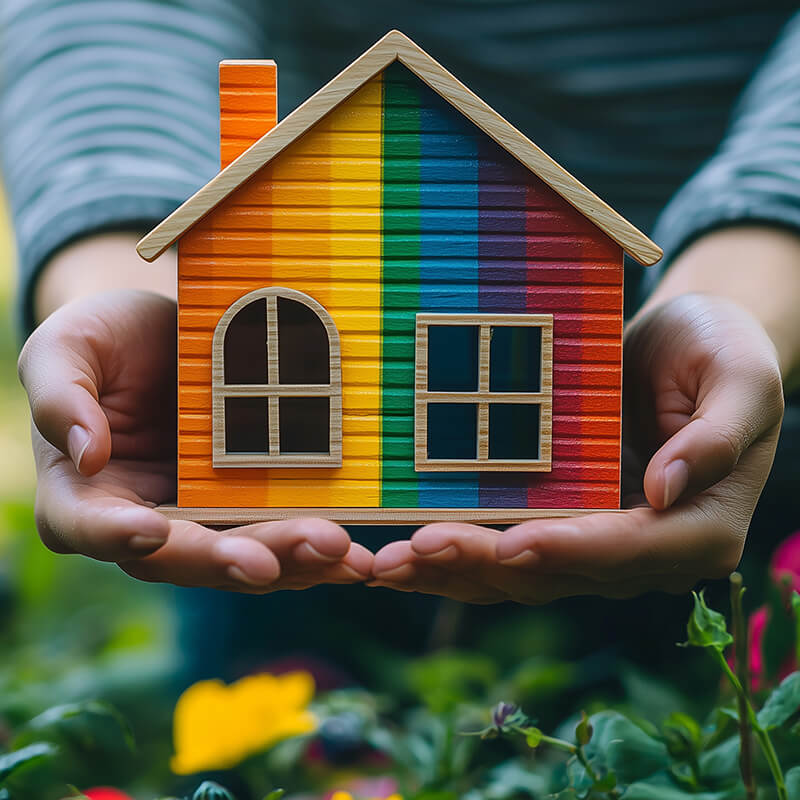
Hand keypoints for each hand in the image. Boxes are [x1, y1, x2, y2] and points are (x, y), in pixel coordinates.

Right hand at [18, 290, 371, 591]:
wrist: (166, 332)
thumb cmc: (106, 339)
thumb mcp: (68, 346)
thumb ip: (60, 394)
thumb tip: (86, 454)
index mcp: (82, 490)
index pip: (85, 525)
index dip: (114, 534)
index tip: (152, 531)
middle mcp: (141, 518)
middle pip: (179, 557)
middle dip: (228, 560)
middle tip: (271, 563)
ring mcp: (200, 515)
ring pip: (240, 555)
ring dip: (288, 561)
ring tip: (336, 554)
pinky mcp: (247, 503)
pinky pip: (279, 532)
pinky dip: (313, 545)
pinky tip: (351, 549)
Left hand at [370, 294, 783, 602]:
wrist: (690, 346)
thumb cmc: (723, 352)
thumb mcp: (742, 378)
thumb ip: (717, 436)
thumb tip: (666, 490)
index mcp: (699, 528)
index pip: (629, 549)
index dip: (568, 550)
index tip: (510, 544)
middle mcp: (646, 549)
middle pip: (559, 570)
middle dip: (484, 563)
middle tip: (415, 550)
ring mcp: (599, 541)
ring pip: (521, 573)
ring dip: (455, 571)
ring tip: (389, 564)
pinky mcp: (563, 522)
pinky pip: (508, 549)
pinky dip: (459, 554)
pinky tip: (408, 552)